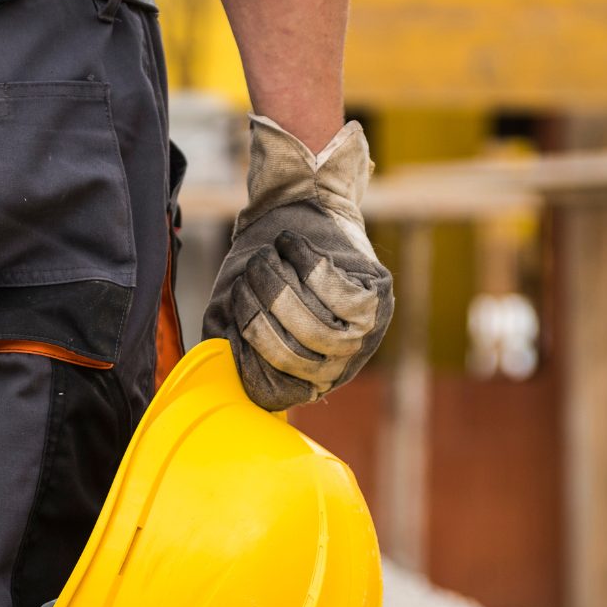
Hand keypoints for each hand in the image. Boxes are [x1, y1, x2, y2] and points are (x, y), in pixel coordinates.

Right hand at [202, 114, 393, 410]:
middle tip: (246, 275)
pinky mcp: (377, 298)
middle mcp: (339, 367)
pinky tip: (292, 246)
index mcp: (304, 377)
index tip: (233, 315)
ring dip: (282, 288)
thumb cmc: (266, 270)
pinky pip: (337, 295)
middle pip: (295, 357)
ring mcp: (365, 336)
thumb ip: (230, 341)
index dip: (247, 356)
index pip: (274, 391)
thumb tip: (229, 365)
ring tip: (265, 258)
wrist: (304, 215)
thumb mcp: (238, 310)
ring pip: (317, 330)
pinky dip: (307, 266)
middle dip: (260, 312)